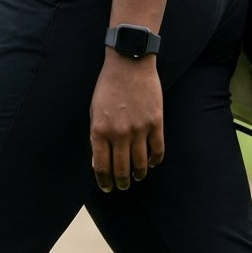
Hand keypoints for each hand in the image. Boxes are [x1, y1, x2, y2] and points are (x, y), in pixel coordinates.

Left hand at [89, 52, 164, 191]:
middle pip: (121, 169)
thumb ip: (95, 137)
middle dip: (121, 182)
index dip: (104, 181)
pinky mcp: (156, 122)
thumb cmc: (108, 87)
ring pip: (140, 163)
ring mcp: (139, 129)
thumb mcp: (94, 112)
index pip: (101, 166)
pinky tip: (152, 164)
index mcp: (99, 131)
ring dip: (139, 174)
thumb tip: (98, 162)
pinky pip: (157, 150)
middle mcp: (118, 133)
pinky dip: (155, 160)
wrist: (129, 64)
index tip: (107, 188)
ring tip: (137, 177)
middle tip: (123, 186)